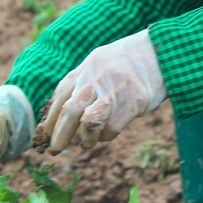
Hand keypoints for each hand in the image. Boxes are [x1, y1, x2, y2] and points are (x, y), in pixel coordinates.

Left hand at [36, 29, 165, 152]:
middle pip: (70, 112)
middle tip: (54, 150)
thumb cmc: (125, 60)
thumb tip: (60, 112)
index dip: (49, 120)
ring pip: (90, 123)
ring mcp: (115, 92)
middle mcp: (96, 79)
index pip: (60, 97)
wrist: (158, 52)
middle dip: (59, 135)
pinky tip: (107, 133)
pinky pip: (112, 129)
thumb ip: (80, 82)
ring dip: (85, 138)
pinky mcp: (133, 104)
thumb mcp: (97, 62)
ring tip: (87, 142)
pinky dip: (106, 136)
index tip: (43, 135)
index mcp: (85, 69)